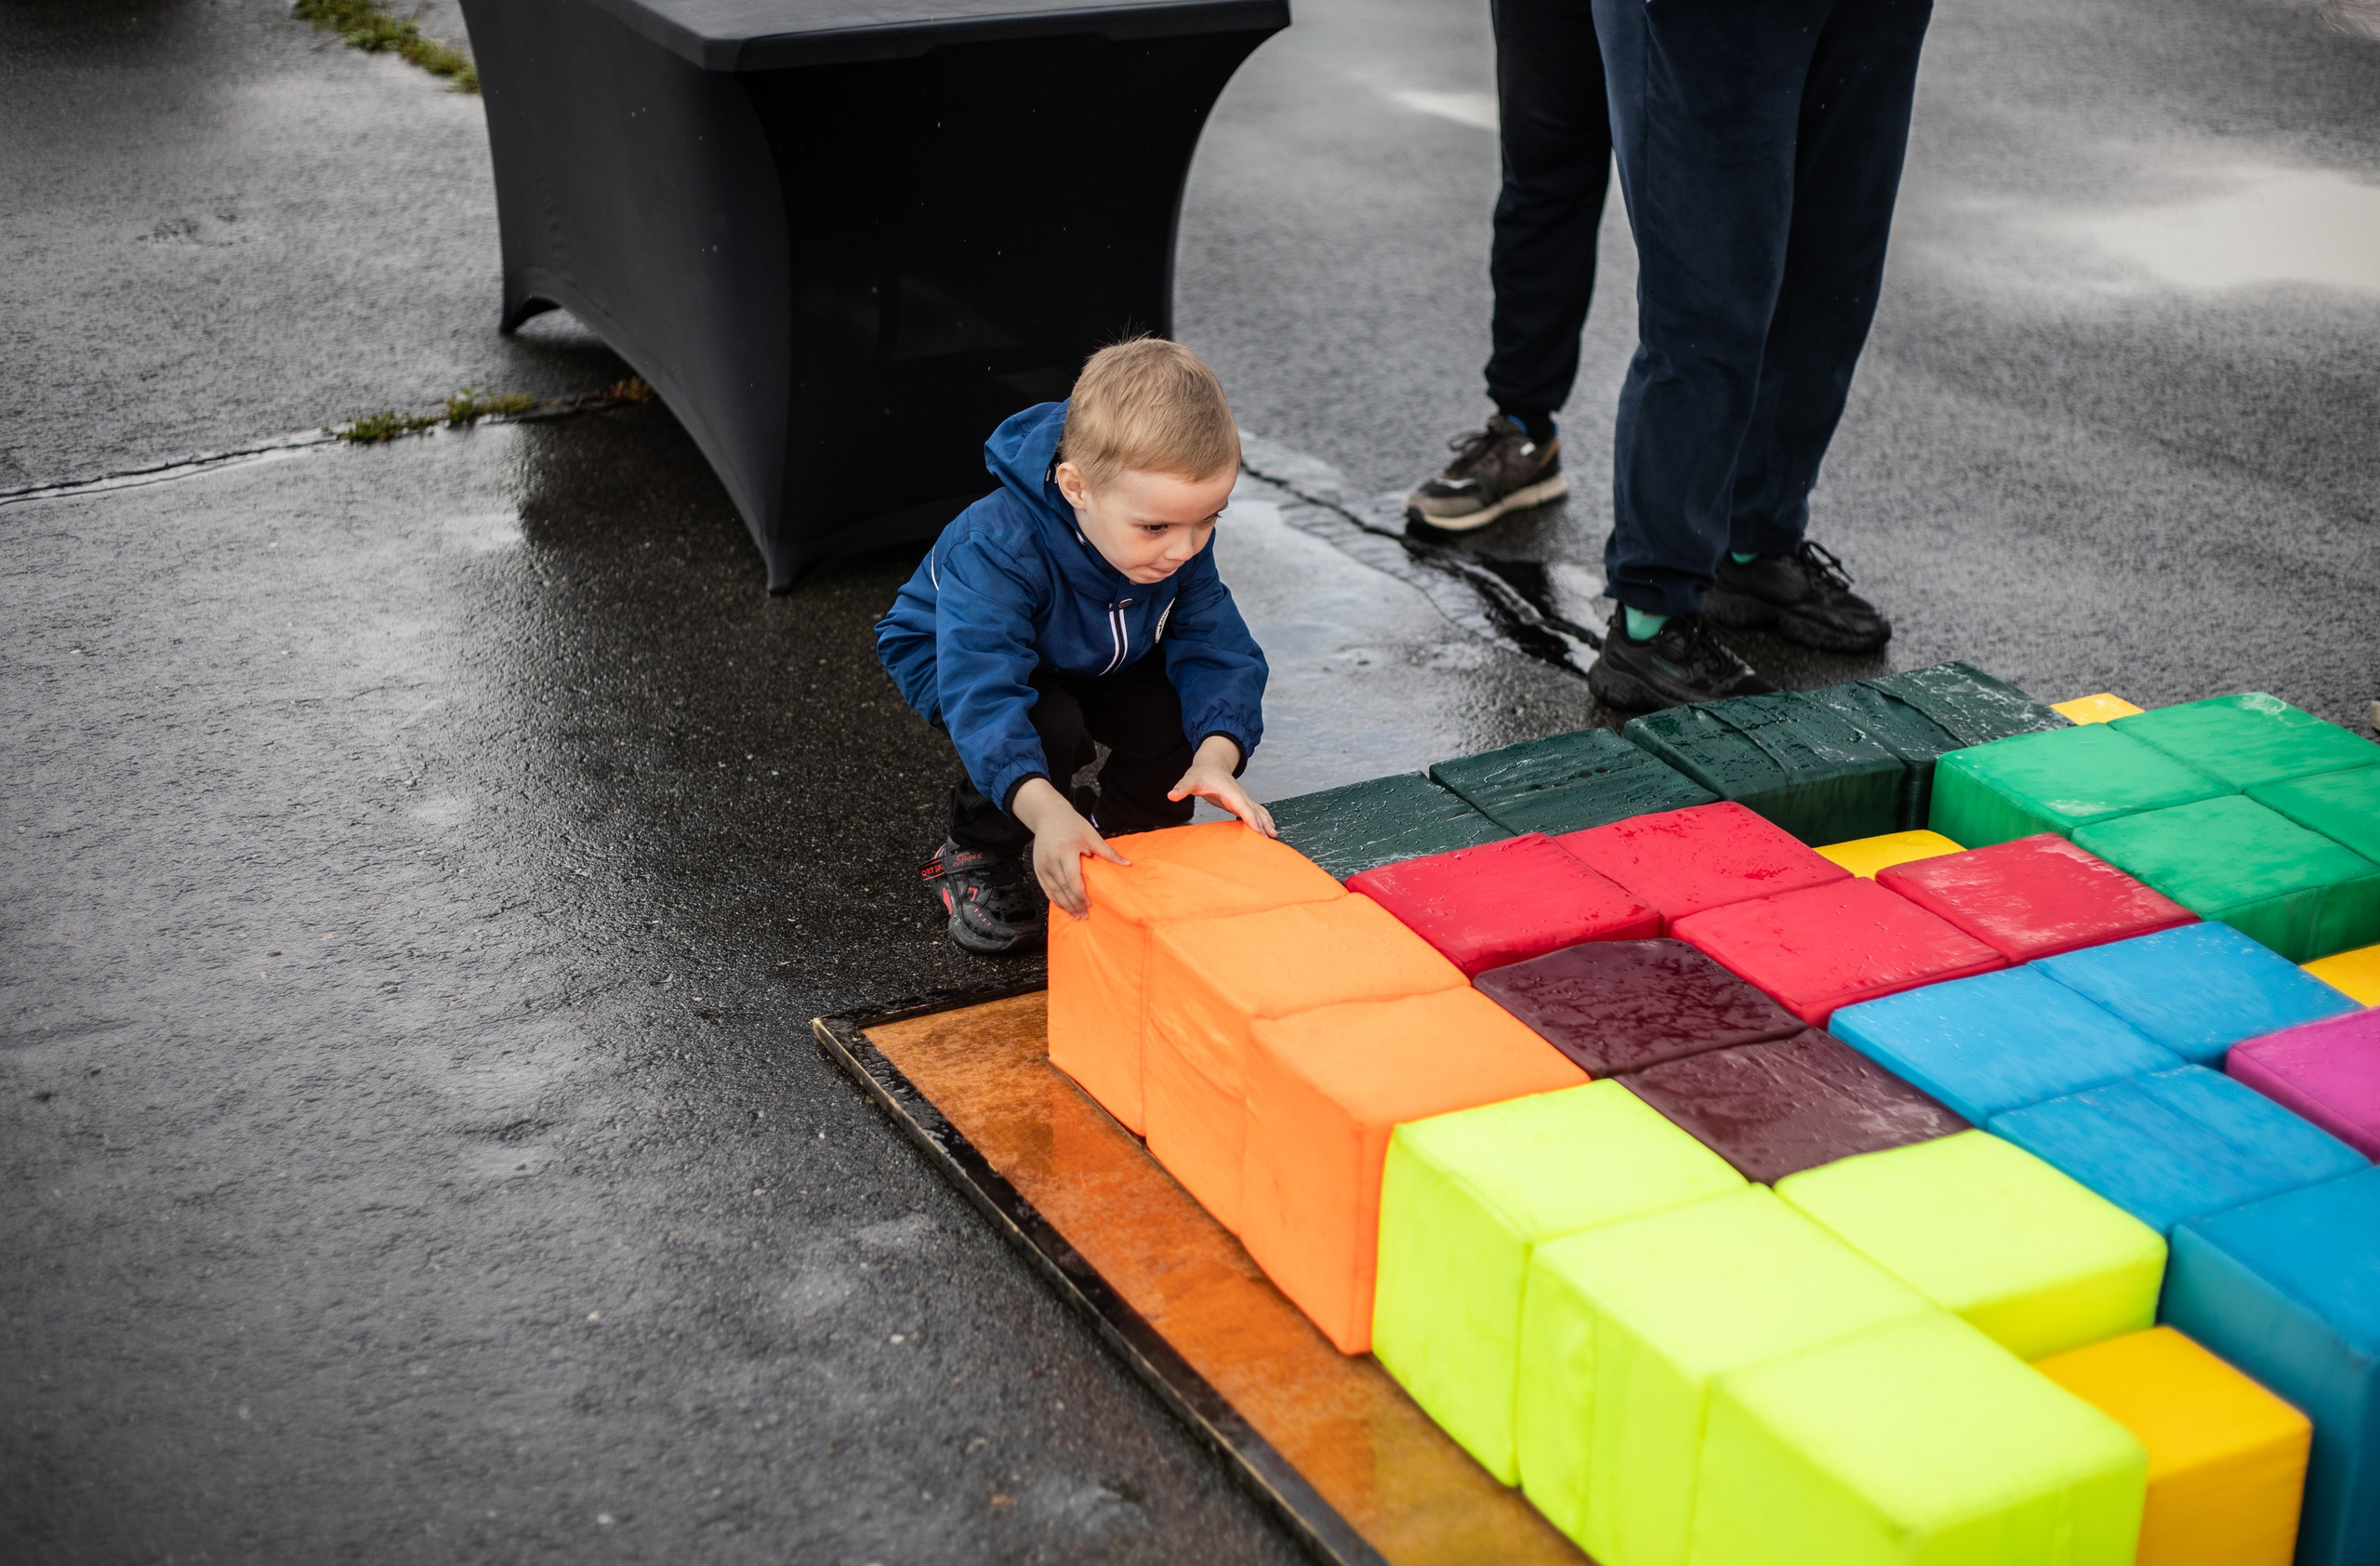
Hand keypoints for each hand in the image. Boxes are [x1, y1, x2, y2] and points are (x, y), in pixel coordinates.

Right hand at [1009, 777, 1127, 918]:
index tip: (1089, 903)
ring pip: (1053, 891)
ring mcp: (1042, 865)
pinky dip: (1054, 898)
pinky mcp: (1037, 868)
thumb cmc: (1071, 824)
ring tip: (1075, 915)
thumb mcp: (1091, 835)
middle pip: (1063, 888)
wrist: (1048, 815)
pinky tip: (1063, 905)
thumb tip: (1127, 864)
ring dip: (1064, 905)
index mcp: (1065, 852)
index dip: (1080, 894)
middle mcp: (1051, 860)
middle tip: (1084, 915)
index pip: (1072, 879)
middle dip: (1074, 904)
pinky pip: (1045, 888)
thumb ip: (1107, 852)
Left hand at [1167, 736, 1276, 837]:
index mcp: (1230, 791)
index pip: (1242, 806)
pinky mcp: (1242, 801)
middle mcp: (1240, 795)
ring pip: (1258, 811)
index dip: (1251, 818)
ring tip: (1274, 836)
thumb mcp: (1190, 780)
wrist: (1211, 763)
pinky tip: (1269, 829)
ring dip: (1266, 823)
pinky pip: (1256, 811)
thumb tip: (1171, 795)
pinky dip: (1264, 819)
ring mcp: (1243, 798)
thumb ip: (1182, 788)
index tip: (1258, 831)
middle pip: (1254, 811)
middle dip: (1262, 825)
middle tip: (1269, 840)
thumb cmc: (1201, 773)